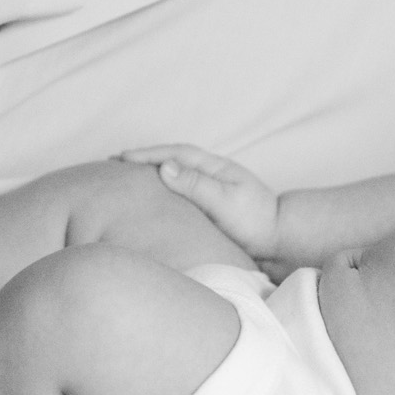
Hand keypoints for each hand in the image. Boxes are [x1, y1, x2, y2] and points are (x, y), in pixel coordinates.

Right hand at [117, 145, 281, 259]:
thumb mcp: (224, 202)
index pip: (175, 153)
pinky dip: (164, 187)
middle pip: (173, 158)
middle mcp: (212, 173)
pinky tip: (153, 196)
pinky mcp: (212, 205)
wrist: (279, 240)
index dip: (147, 154)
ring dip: (153, 171)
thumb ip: (195, 184)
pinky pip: (182, 190)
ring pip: (177, 172)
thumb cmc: (255, 221)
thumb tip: (163, 167)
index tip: (121, 157)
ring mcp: (213, 188)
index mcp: (215, 167)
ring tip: (127, 176)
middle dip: (145, 158)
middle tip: (115, 161)